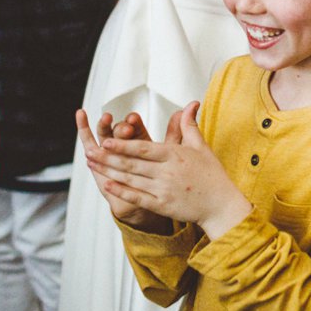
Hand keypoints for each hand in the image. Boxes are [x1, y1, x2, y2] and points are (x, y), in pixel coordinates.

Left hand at [88, 101, 252, 237]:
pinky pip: (137, 197)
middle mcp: (166, 172)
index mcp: (175, 156)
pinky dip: (121, 191)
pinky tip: (106, 185)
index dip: (123, 145)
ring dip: (109, 172)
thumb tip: (190, 104)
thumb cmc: (212, 174)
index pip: (144, 149)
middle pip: (132, 164)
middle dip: (108, 158)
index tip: (107, 140)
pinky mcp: (161, 205)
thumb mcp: (201, 146)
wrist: (220, 205)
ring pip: (130, 179)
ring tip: (92, 165)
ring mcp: (163, 190)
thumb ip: (189, 125)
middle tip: (89, 151)